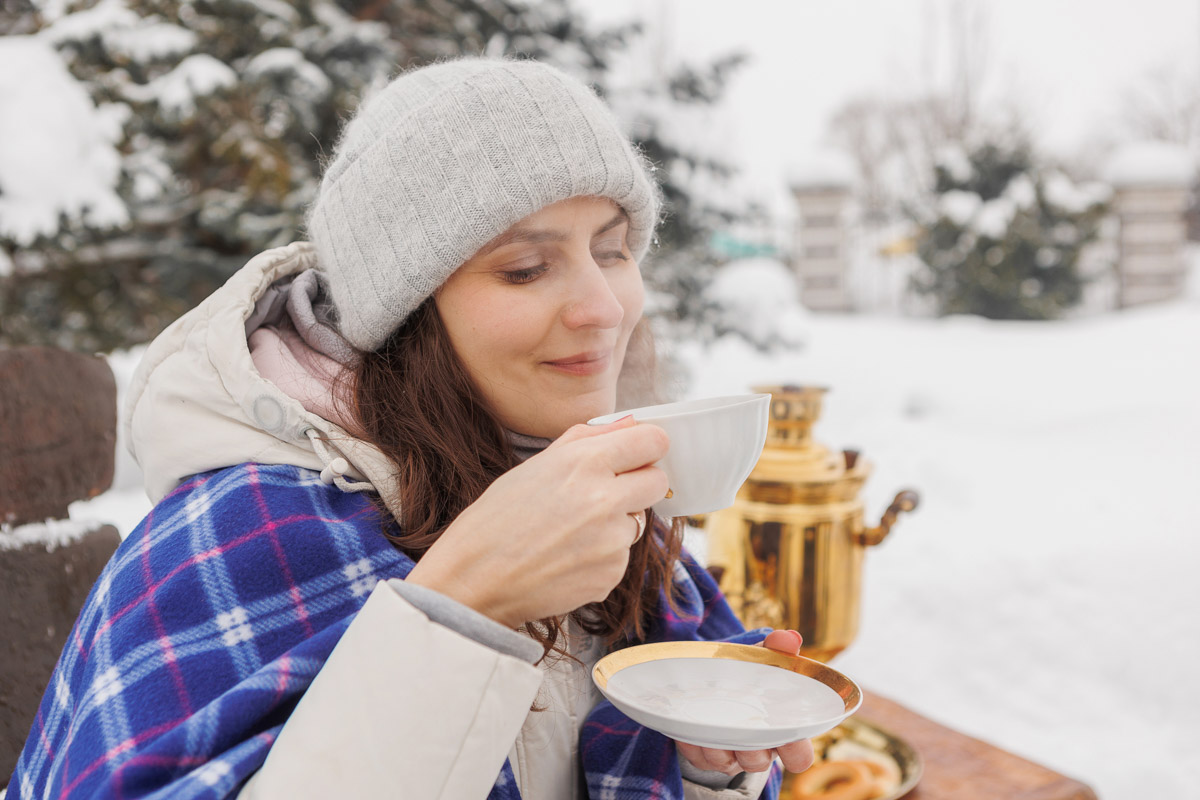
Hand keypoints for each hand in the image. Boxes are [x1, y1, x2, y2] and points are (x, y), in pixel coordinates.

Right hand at [406, 415, 669, 627]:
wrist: (473, 580)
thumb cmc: (496, 519)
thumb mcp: (536, 465)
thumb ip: (587, 440)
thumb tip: (630, 423)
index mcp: (585, 462)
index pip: (653, 441)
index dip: (646, 447)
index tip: (636, 454)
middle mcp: (605, 499)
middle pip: (657, 480)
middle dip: (638, 483)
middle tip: (605, 493)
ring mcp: (612, 542)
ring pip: (637, 522)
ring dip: (615, 524)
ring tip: (569, 532)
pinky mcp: (611, 575)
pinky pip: (621, 557)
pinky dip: (602, 557)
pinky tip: (566, 558)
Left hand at [675, 629, 814, 775]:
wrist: (710, 678)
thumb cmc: (746, 672)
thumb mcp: (760, 658)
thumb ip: (776, 648)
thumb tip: (790, 638)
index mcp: (780, 730)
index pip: (799, 756)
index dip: (797, 751)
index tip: (787, 732)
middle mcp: (757, 749)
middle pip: (759, 763)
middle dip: (751, 750)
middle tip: (743, 726)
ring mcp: (729, 755)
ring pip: (725, 762)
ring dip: (717, 744)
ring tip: (709, 718)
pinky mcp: (702, 755)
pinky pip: (696, 756)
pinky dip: (692, 740)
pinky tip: (687, 720)